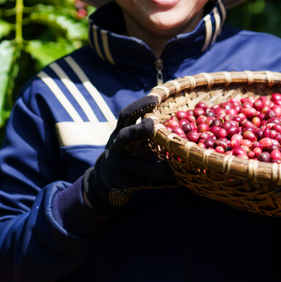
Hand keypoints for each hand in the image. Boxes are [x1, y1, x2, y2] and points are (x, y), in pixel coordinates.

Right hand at [82, 95, 176, 214]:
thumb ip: (144, 130)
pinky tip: (176, 182)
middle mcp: (117, 147)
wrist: (104, 181)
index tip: (155, 98)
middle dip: (138, 131)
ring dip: (155, 168)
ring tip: (170, 170)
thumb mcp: (129, 139)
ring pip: (138, 166)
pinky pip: (146, 183)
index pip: (126, 116)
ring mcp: (119, 166)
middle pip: (125, 137)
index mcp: (121, 132)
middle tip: (152, 125)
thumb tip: (175, 115)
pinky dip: (161, 183)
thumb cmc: (126, 153)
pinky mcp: (124, 183)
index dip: (139, 106)